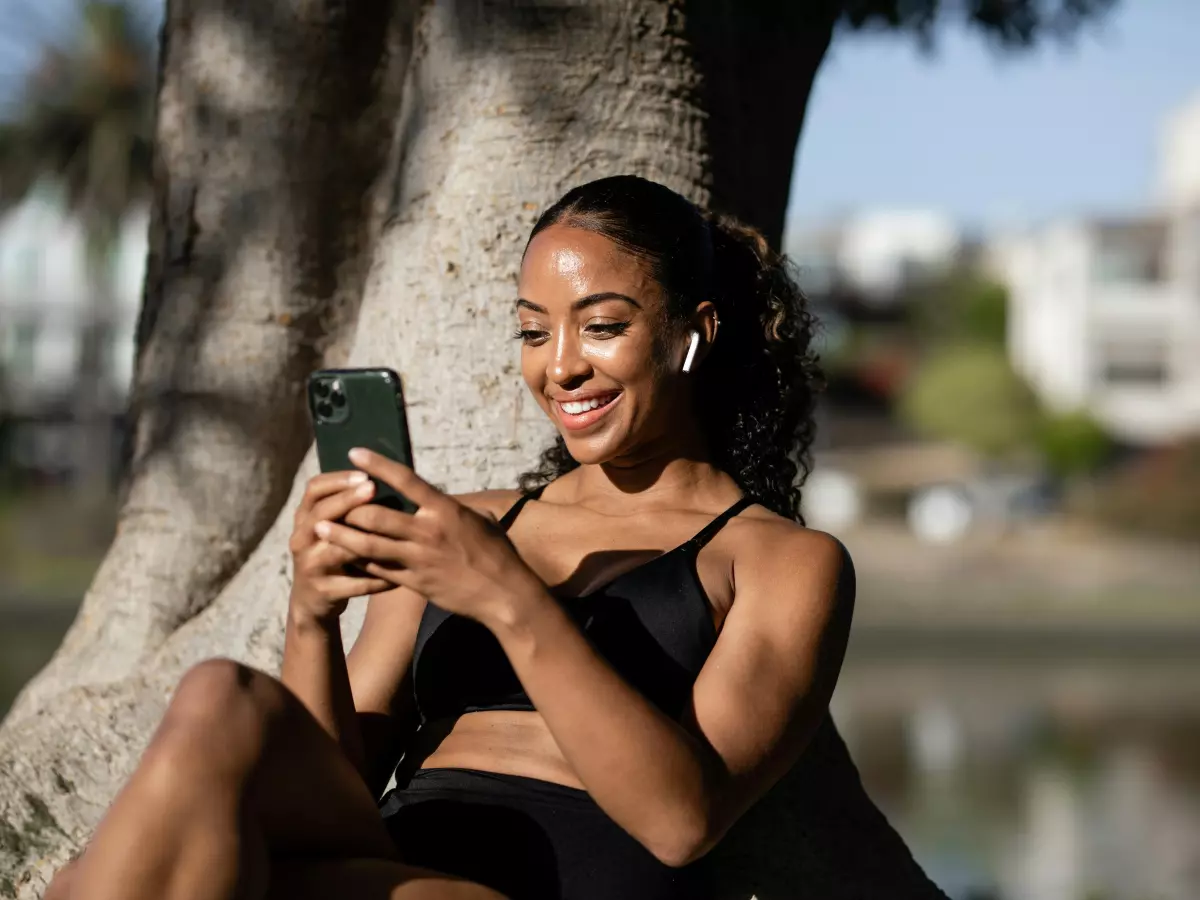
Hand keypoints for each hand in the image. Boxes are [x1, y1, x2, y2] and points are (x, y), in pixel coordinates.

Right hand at [288, 470, 393, 625]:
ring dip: (363, 539)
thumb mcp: (331, 528)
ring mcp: (309, 567)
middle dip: (346, 499)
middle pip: (320, 514)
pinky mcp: (323, 592)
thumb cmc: (330, 554)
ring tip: (390, 531)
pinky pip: (354, 584)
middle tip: (372, 487)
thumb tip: (385, 477)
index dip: (337, 480)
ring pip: (335, 549)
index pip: (314, 490)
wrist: (311, 601)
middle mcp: (301, 539)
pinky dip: (378, 579)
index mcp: (304, 518)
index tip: (364, 473)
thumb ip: (347, 507)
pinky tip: (400, 575)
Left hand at [313, 448, 546, 625]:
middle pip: (375, 514)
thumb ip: (458, 509)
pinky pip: (378, 570)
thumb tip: (446, 500)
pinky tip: (344, 557)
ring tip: (319, 528)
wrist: (505, 595)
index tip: (355, 453)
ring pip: (369, 544)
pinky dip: (359, 562)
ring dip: (341, 535)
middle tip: (333, 502)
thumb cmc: (498, 554)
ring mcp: (419, 558)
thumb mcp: (483, 522)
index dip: (377, 465)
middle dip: (349, 507)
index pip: (405, 480)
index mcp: (445, 510)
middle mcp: (428, 531)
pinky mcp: (414, 583)